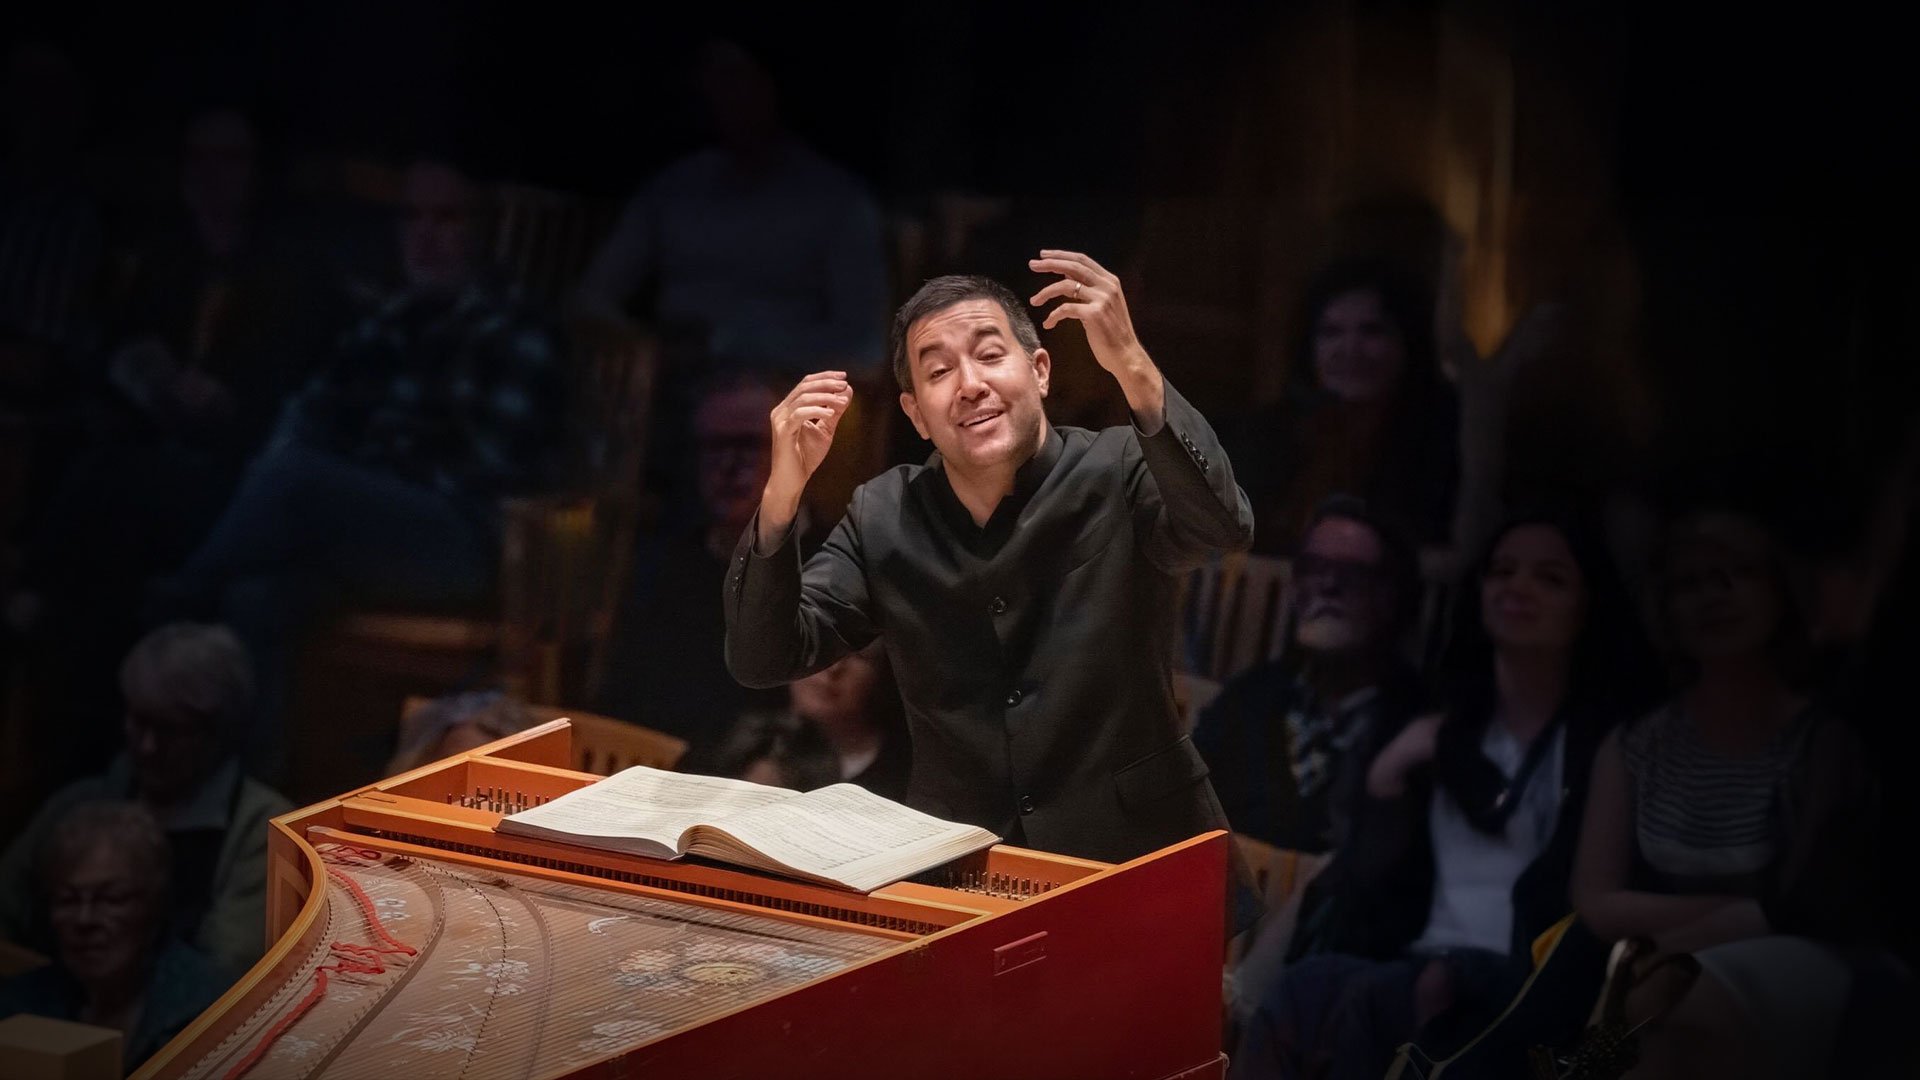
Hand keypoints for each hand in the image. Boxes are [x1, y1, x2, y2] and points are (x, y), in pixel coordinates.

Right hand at [759, 371, 851, 543]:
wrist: (791, 481)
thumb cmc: (805, 457)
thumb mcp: (825, 430)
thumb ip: (835, 412)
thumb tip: (847, 391)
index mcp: (789, 408)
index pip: (806, 384)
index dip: (824, 377)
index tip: (843, 377)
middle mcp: (782, 410)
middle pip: (804, 387)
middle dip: (826, 383)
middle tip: (844, 384)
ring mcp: (780, 420)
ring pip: (802, 398)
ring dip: (825, 397)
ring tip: (841, 401)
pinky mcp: (783, 432)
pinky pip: (799, 414)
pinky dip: (816, 410)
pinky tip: (831, 413)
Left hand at [1027, 249, 1164, 428]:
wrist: (1126, 355)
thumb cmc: (1112, 332)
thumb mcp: (1103, 304)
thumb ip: (1088, 288)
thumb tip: (1066, 273)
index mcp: (1109, 280)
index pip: (1082, 259)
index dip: (1061, 255)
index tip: (1043, 255)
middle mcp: (1107, 286)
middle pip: (1073, 267)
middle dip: (1049, 264)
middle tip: (1031, 265)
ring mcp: (1102, 299)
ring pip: (1066, 285)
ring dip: (1045, 292)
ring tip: (1033, 301)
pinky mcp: (1094, 314)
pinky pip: (1066, 309)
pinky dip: (1053, 316)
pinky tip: (1048, 324)